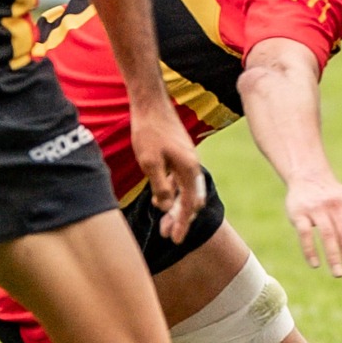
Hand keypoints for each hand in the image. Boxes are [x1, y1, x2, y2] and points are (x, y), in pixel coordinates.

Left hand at [130, 98, 204, 242]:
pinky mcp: (179, 154)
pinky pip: (180, 180)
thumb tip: (167, 207)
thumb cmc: (149, 131)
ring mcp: (186, 159)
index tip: (174, 239)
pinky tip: (158, 198)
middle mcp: (192, 165)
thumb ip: (161, 187)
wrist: (150, 104)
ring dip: (176, 207)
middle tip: (168, 236)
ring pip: (186, 190)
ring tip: (163, 221)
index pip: (190, 204)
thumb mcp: (150, 163)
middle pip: (192, 200)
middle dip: (181, 219)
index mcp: (189, 168)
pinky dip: (173, 192)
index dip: (182, 223)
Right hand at [284, 173, 341, 281]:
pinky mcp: (299, 212)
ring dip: (334, 258)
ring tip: (339, 275)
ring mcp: (317, 207)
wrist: (309, 178)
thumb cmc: (335, 200)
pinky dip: (311, 250)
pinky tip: (315, 265)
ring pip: (328, 236)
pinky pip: (305, 234)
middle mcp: (337, 204)